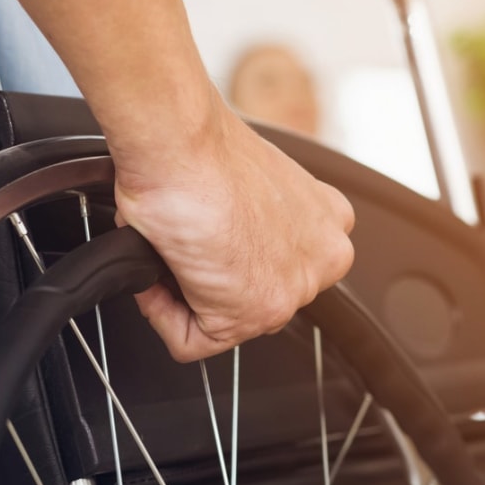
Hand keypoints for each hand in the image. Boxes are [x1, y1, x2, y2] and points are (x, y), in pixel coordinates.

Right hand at [113, 94, 355, 361]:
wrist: (181, 143)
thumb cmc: (199, 149)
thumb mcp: (247, 185)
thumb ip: (250, 222)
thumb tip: (217, 243)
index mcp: (327, 222)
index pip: (277, 266)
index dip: (227, 257)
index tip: (205, 239)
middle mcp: (323, 257)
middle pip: (252, 296)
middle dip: (209, 280)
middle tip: (182, 246)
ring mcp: (292, 290)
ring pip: (222, 320)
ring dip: (183, 294)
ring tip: (169, 253)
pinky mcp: (251, 313)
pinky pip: (191, 341)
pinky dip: (161, 314)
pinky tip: (158, 274)